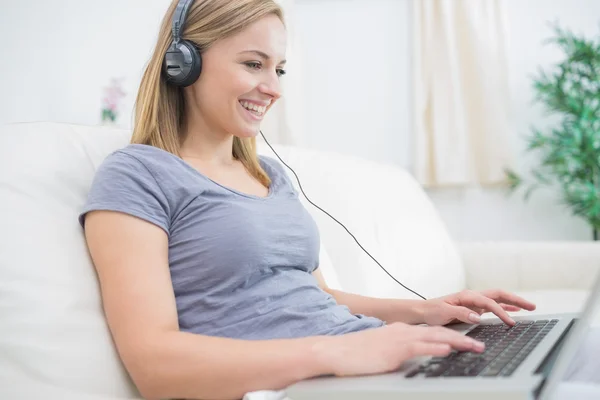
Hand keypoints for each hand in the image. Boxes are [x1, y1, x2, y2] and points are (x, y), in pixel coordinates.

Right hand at [315, 322, 484, 376]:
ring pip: (435, 337)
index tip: (467, 340)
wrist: (337, 351)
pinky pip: (420, 346)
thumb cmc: (356, 355)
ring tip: (476, 346)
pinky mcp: (395, 349)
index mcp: (400, 332)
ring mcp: (399, 339)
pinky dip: (437, 346)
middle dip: (462, 337)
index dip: (452, 335)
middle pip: (439, 332)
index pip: (431, 331)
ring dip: (458, 341)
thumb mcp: (381, 351)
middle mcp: (403, 332)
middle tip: (480, 344)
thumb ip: (397, 351)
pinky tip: (449, 348)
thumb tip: (408, 358)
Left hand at [421, 289, 536, 325]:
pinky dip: (505, 307)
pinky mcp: (474, 308)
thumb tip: (478, 316)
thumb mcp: (444, 313)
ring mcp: (474, 301)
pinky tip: (515, 310)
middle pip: (499, 294)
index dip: (501, 311)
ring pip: (498, 299)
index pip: (489, 302)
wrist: (423, 311)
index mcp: (466, 295)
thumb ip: (461, 313)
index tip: (510, 322)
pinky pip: (493, 306)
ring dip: (514, 302)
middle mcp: (472, 296)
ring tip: (530, 307)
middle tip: (532, 306)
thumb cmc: (432, 311)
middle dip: (516, 299)